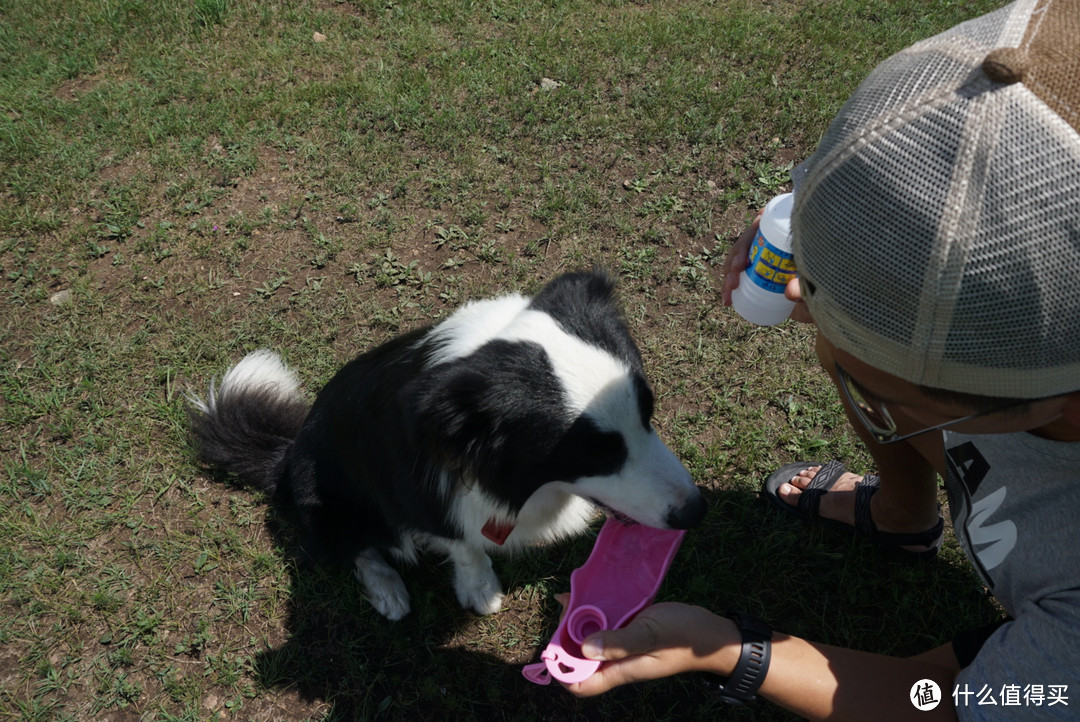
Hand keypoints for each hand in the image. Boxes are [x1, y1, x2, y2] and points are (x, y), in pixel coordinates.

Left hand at [555, 598, 738, 696]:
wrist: (712, 631)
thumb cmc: (684, 637)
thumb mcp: (651, 635)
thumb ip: (620, 642)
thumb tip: (586, 649)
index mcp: (620, 671)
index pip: (580, 683)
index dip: (561, 669)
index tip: (551, 645)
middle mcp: (617, 662)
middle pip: (580, 658)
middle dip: (567, 637)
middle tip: (567, 607)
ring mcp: (624, 647)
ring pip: (591, 639)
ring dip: (580, 621)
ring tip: (575, 596)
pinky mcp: (630, 631)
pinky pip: (606, 625)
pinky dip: (596, 612)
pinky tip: (592, 594)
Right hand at [721, 212, 814, 324]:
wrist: (823, 307)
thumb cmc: (826, 290)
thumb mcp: (816, 287)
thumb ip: (806, 288)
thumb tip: (789, 292)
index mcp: (791, 232)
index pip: (767, 222)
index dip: (752, 232)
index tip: (747, 252)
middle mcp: (776, 242)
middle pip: (748, 240)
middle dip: (736, 256)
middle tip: (735, 274)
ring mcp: (765, 257)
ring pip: (739, 257)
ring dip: (729, 273)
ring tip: (729, 292)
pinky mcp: (758, 273)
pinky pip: (739, 275)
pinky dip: (730, 286)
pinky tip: (727, 299)